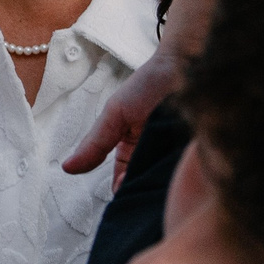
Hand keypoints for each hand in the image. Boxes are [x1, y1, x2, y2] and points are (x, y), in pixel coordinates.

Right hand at [63, 45, 178, 191]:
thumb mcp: (115, 115)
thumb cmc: (147, 84)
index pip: (124, 179)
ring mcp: (175, 155)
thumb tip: (67, 167)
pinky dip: (187, 175)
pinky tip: (187, 178)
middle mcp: (153, 153)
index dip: (124, 190)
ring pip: (168, 180)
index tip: (126, 198)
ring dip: (166, 184)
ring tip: (167, 190)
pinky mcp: (197, 155)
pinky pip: (191, 172)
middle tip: (146, 197)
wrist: (184, 64)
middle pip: (146, 182)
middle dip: (144, 190)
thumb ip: (94, 143)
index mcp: (131, 146)